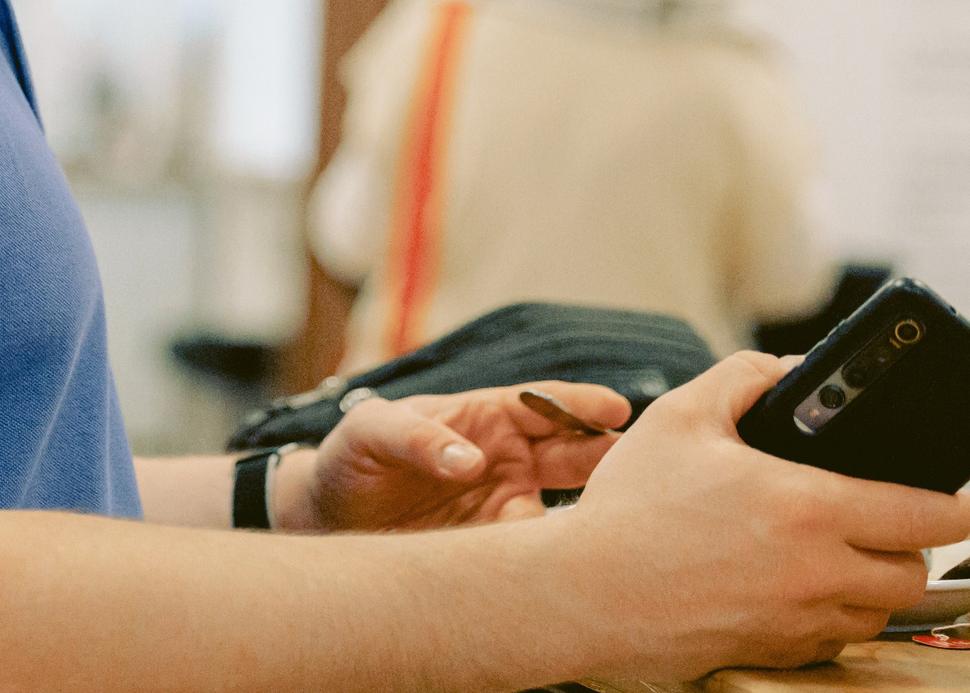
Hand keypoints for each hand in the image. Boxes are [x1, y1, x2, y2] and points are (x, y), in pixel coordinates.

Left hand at [280, 379, 628, 533]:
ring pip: (569, 505)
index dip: (581, 405)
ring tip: (621, 521)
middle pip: (574, 454)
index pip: (545, 404)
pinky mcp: (499, 545)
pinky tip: (575, 566)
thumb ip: (417, 437)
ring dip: (595, 511)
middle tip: (640, 468)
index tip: (615, 410)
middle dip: (609, 459)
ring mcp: (508, 502)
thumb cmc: (351, 458)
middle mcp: (509, 457)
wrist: (329, 518)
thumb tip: (471, 461)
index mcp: (485, 415)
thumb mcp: (370, 432)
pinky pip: (537, 550)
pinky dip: (558, 558)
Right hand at [554, 352, 969, 679]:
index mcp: (807, 507)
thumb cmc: (630, 508)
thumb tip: (787, 367)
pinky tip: (799, 586)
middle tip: (888, 521)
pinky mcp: (776, 653)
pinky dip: (833, 614)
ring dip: (874, 584)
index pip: (925, 515)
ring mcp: (798, 621)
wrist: (582, 594)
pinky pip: (835, 639)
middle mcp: (816, 573)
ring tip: (842, 554)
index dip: (955, 504)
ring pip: (878, 613)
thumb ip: (744, 377)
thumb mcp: (681, 416)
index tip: (958, 495)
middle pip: (913, 573)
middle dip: (911, 545)